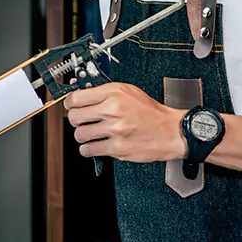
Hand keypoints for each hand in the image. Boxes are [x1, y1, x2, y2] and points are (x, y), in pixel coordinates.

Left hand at [63, 82, 186, 162]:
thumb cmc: (150, 112)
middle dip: (76, 120)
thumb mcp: (128, 92)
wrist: (171, 131)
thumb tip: (80, 94)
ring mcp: (115, 130)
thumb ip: (104, 92)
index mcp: (114, 93)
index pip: (76, 98)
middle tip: (82, 121)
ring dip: (82, 135)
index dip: (70, 103)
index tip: (72, 106)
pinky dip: (88, 149)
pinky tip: (95, 145)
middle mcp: (113, 110)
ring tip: (91, 134)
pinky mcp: (117, 148)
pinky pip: (89, 150)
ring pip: (80, 135)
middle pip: (75, 117)